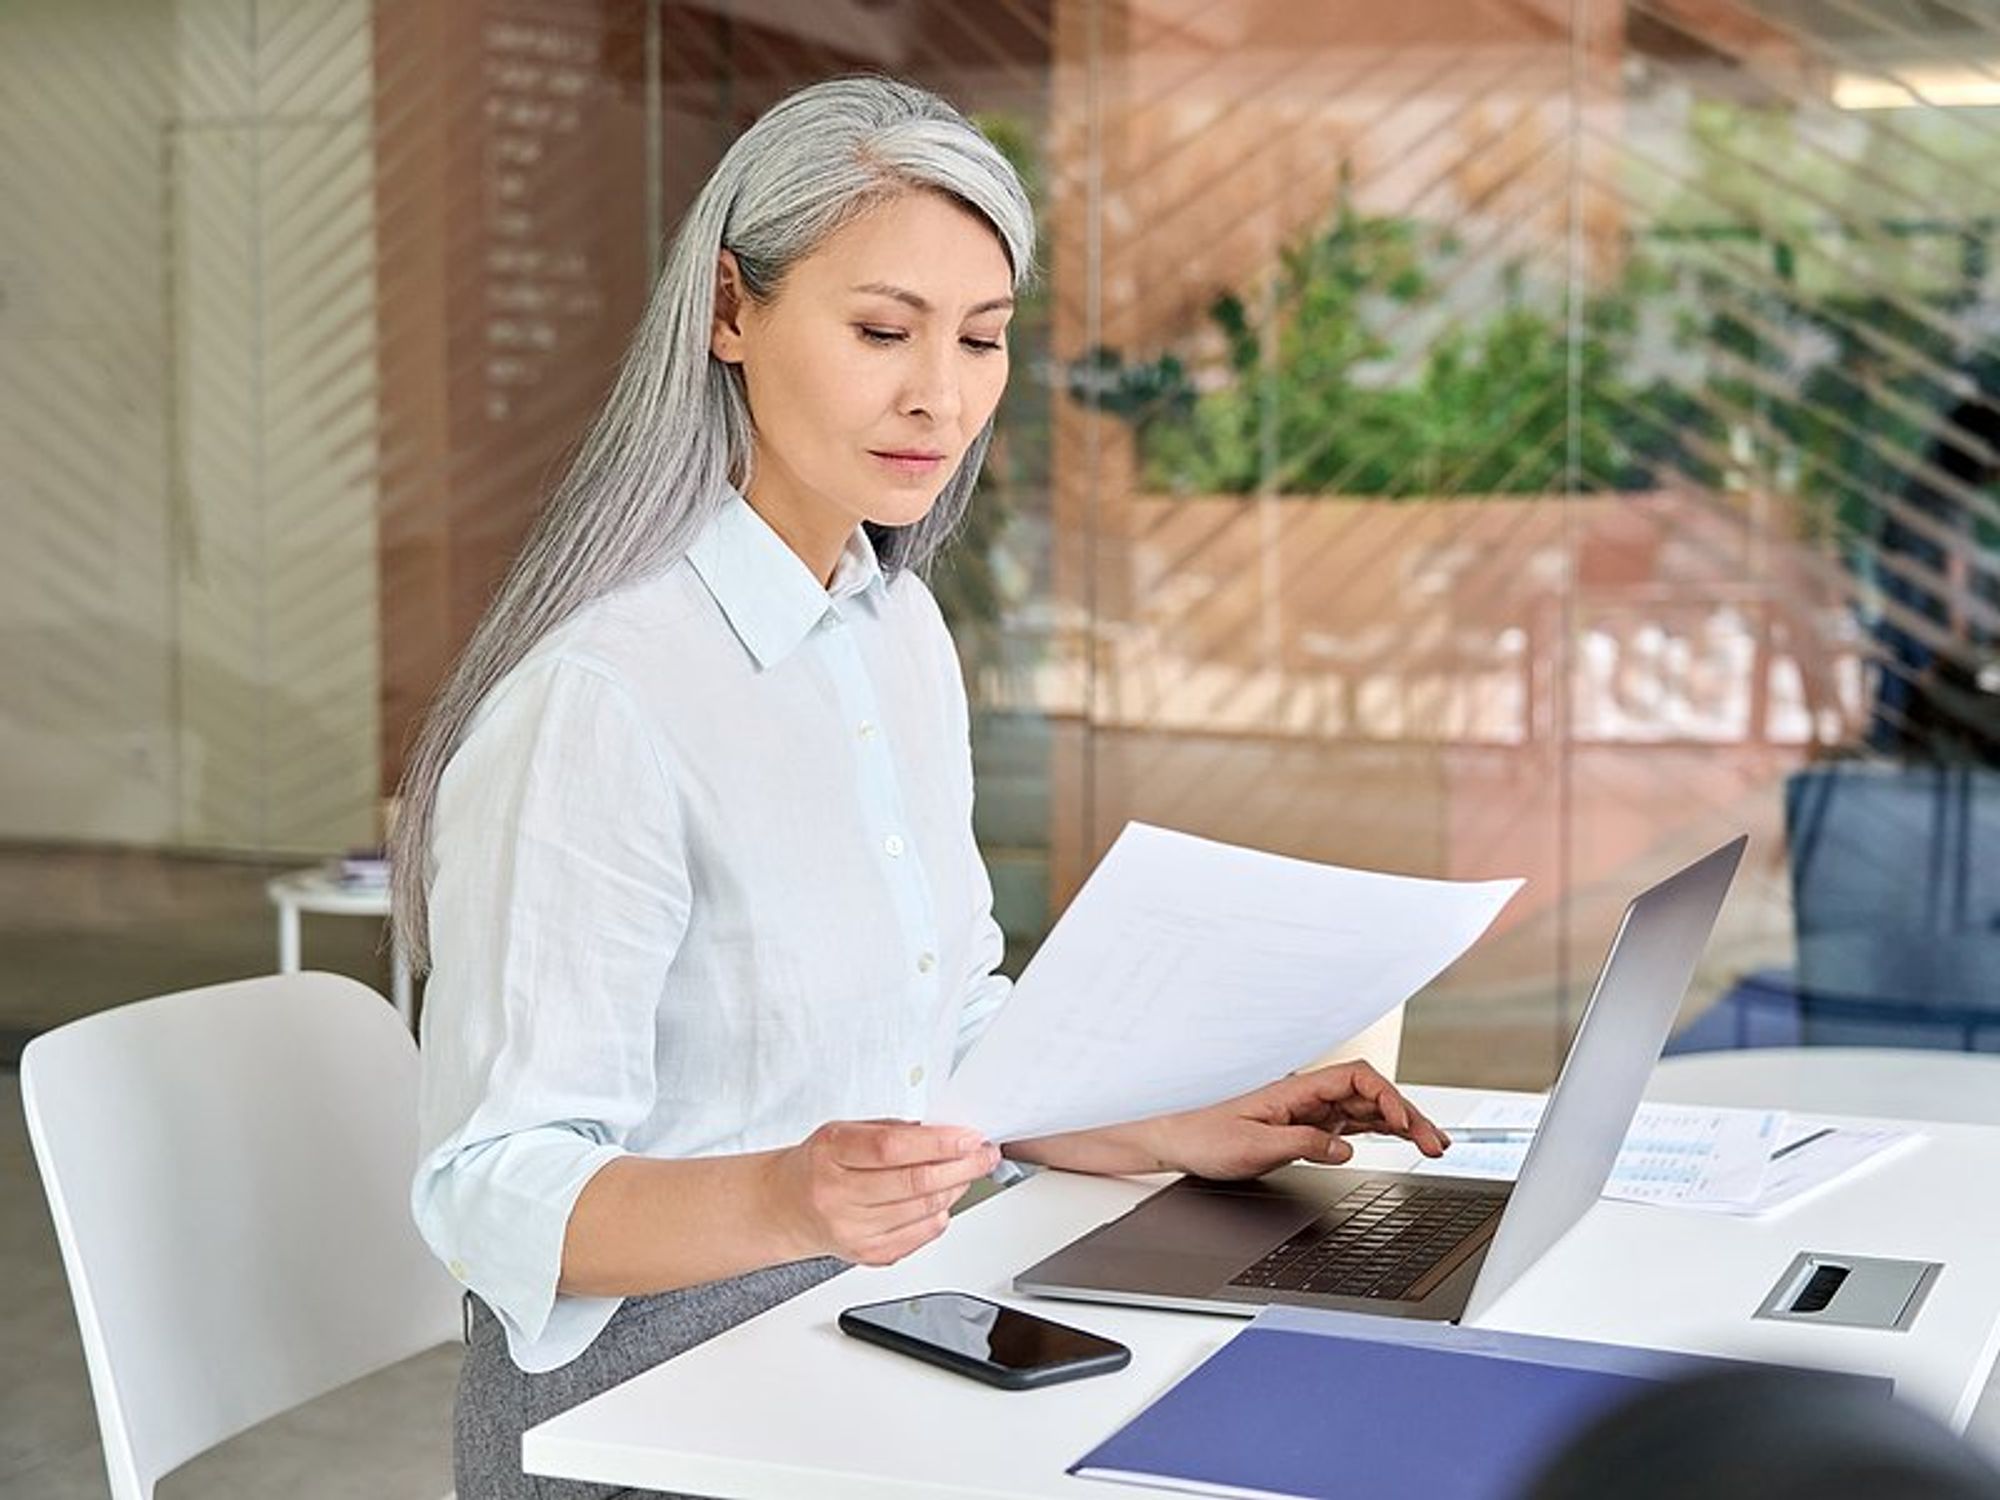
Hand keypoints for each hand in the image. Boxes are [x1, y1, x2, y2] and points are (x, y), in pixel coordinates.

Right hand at [765, 1120, 999, 1265]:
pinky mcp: (868, 1254)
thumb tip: (945, 1132)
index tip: (968, 1136)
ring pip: (924, 1210)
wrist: (785, 1207)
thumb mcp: (844, 1130)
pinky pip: (921, 1235)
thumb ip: (892, 1131)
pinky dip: (940, 1214)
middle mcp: (838, 1195)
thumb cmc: (818, 1164)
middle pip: (915, 1183)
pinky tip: (942, 1199)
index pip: (892, 1148)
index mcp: (831, 1154)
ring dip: (956, 1188)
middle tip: (983, 1154)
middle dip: (961, 1166)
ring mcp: (852, 1230)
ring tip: (965, 1171)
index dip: (938, 1143)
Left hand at [1154, 1062, 1450, 1180]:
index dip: (1386, 1095)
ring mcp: (1310, 1112)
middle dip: (1407, 1114)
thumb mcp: (1254, 1146)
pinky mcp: (1307, 1129)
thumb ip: (1303, 1145)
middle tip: (1436, 1143)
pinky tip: (1400, 1140)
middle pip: (1371, 1094)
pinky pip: (1353, 1125)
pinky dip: (1381, 1132)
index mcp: (1296, 1090)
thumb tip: (1345, 1147)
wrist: (1179, 1142)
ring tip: (1433, 1144)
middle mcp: (1307, 1097)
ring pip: (1368, 1110)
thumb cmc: (1207, 1138)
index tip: (1403, 1122)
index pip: (1355, 1079)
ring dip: (1401, 1124)